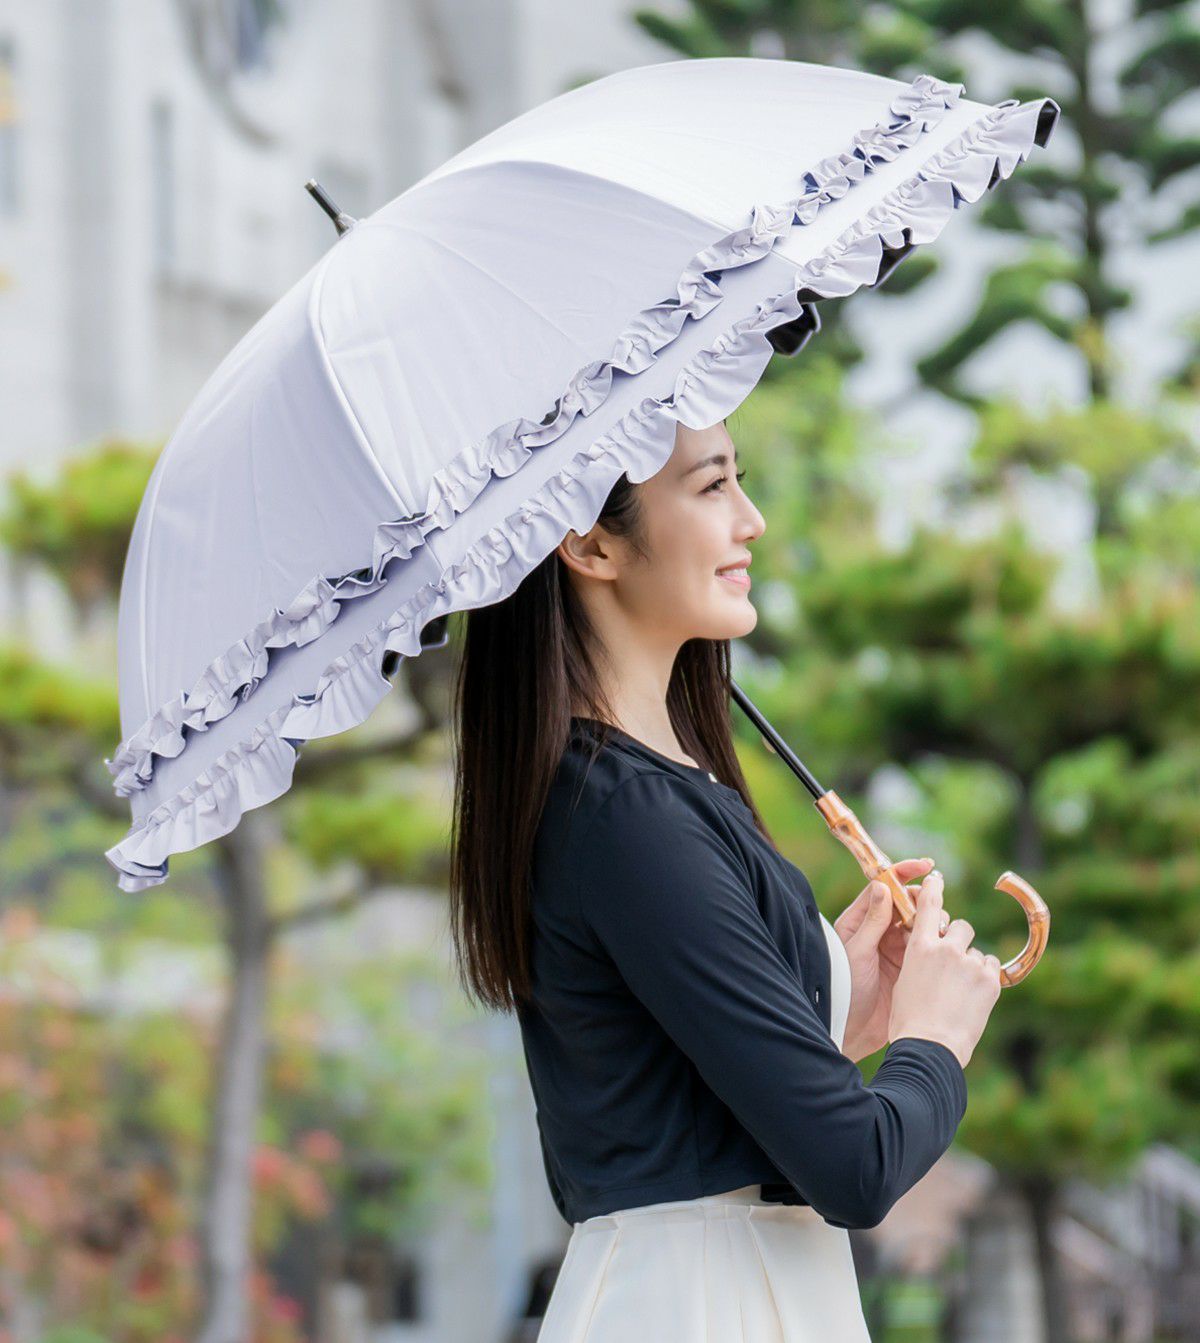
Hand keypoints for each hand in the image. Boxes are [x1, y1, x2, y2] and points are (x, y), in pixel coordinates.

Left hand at [835, 857, 934, 1062]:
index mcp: (861, 921)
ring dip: (935, 922)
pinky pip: (928, 948)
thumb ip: (870, 921)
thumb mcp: (856, 952)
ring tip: (940, 931)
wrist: (850, 1029)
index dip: (904, 873)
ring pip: (922, 924)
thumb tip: (882, 886)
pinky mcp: (910, 967)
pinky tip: (951, 944)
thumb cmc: (843, 989)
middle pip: (908, 904)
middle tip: (935, 912)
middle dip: (925, 901)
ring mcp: (896, 949)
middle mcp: (879, 931)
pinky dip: (940, 943)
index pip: (884, 887)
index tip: (926, 866)